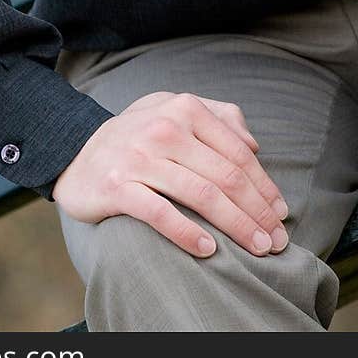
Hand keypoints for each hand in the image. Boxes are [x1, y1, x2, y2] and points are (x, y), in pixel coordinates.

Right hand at [51, 90, 288, 258]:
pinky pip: (160, 213)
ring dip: (236, 226)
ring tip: (257, 248)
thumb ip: (219, 116)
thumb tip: (254, 144)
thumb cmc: (138, 135)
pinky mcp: (118, 187)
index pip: (237, 152)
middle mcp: (164, 128)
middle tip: (277, 240)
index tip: (281, 213)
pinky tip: (209, 249)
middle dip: (257, 212)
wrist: (77, 153)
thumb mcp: (175, 110)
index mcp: (185, 108)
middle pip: (225, 176)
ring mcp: (140, 157)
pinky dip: (188, 233)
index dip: (264, 186)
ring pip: (202, 195)